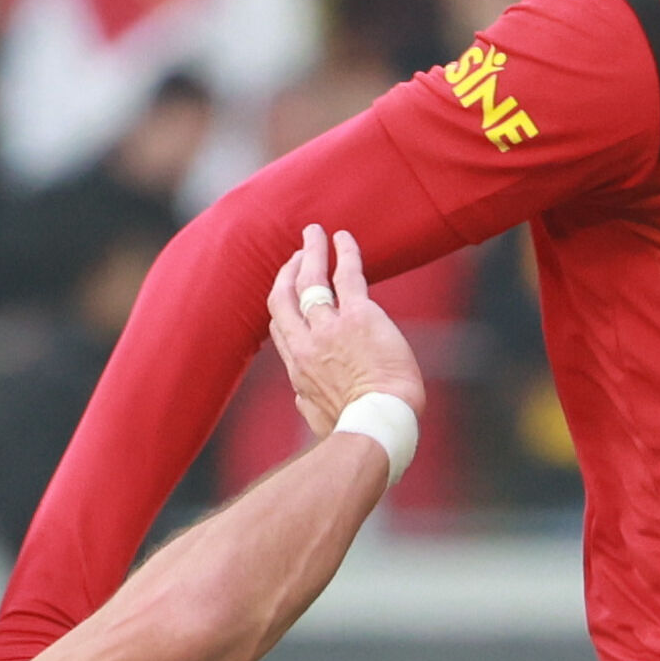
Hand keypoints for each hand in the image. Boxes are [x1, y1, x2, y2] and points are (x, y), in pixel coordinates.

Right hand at [264, 222, 423, 437]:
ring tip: (313, 233)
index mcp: (298, 369)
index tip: (291, 292)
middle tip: (297, 255)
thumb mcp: (317, 419)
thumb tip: (301, 398)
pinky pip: (347, 274)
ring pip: (310, 279)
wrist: (378, 424)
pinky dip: (344, 252)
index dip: (284, 306)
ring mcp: (329, 328)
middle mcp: (306, 344)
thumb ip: (307, 403)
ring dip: (310, 252)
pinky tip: (343, 237)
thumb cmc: (357, 428)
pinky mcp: (359, 316)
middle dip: (288, 271)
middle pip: (284, 297)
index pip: (281, 329)